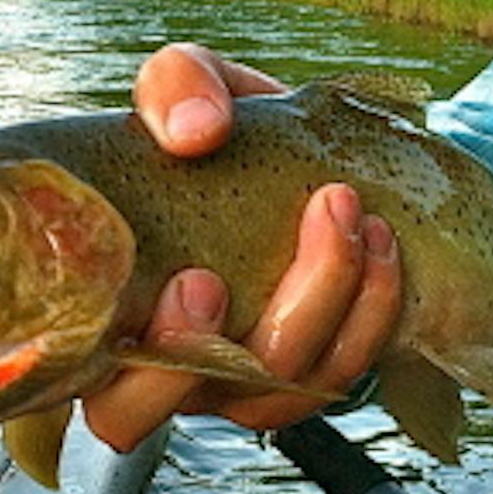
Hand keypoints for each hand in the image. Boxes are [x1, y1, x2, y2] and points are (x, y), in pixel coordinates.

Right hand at [81, 44, 403, 450]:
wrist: (280, 143)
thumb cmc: (208, 128)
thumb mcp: (183, 88)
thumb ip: (174, 88)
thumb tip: (197, 131)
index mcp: (112, 323)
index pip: (114, 406)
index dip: (148, 379)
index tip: (198, 282)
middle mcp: (173, 371)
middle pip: (202, 403)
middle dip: (247, 340)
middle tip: (289, 237)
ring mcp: (243, 377)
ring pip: (283, 391)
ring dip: (328, 307)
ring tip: (352, 217)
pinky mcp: (311, 364)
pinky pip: (342, 369)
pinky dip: (371, 311)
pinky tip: (380, 242)